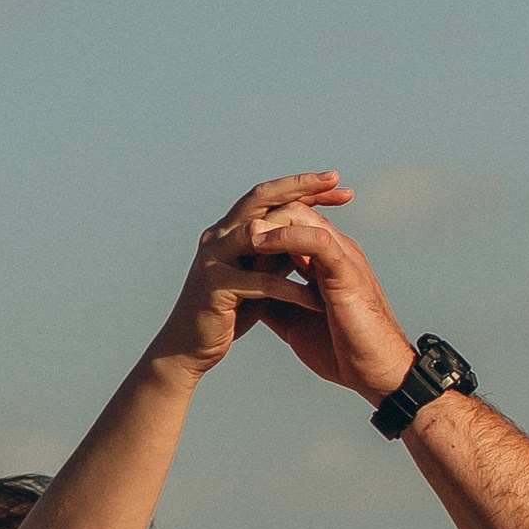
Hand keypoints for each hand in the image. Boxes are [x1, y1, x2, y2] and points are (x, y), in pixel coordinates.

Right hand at [152, 174, 346, 375]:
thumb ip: (278, 255)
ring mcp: (214, 257)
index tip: (337, 183)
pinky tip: (316, 300)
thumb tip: (307, 235)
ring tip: (331, 238)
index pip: (269, 196)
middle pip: (261, 197)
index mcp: (230, 229)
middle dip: (300, 187)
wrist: (190, 348)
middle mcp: (219, 235)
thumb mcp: (260, 278)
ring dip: (296, 233)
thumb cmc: (229, 314)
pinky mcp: (215, 286)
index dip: (302, 187)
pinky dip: (290, 289)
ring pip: (257, 231)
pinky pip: (260, 282)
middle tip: (335, 180)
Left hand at [235, 205, 417, 405]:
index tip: (232, 242)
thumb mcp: (294, 322)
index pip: (291, 224)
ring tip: (241, 233)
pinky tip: (259, 243)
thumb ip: (274, 301)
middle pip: (294, 209)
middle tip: (232, 231)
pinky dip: (285, 237)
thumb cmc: (340, 352)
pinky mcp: (346, 269)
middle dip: (262, 215)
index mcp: (324, 260)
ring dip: (268, 221)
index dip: (260, 228)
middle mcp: (335, 250)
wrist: (374, 373)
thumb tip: (246, 294)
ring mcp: (342, 256)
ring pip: (302, 216)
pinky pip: (315, 239)